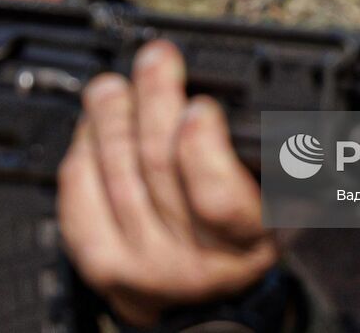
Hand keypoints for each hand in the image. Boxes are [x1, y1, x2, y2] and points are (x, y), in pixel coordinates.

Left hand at [59, 41, 277, 326]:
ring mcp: (142, 263)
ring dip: (112, 114)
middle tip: (155, 60)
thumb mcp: (279, 195)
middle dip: (153, 100)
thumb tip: (243, 90)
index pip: (219, 198)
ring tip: (115, 84)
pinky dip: (83, 146)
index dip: (201, 146)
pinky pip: (80, 189)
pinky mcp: (99, 259)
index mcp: (250, 236)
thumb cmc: (238, 230)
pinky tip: (94, 124)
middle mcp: (196, 259)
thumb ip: (270, 149)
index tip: (199, 106)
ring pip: (116, 169)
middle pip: (159, 166)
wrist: (200, 299)